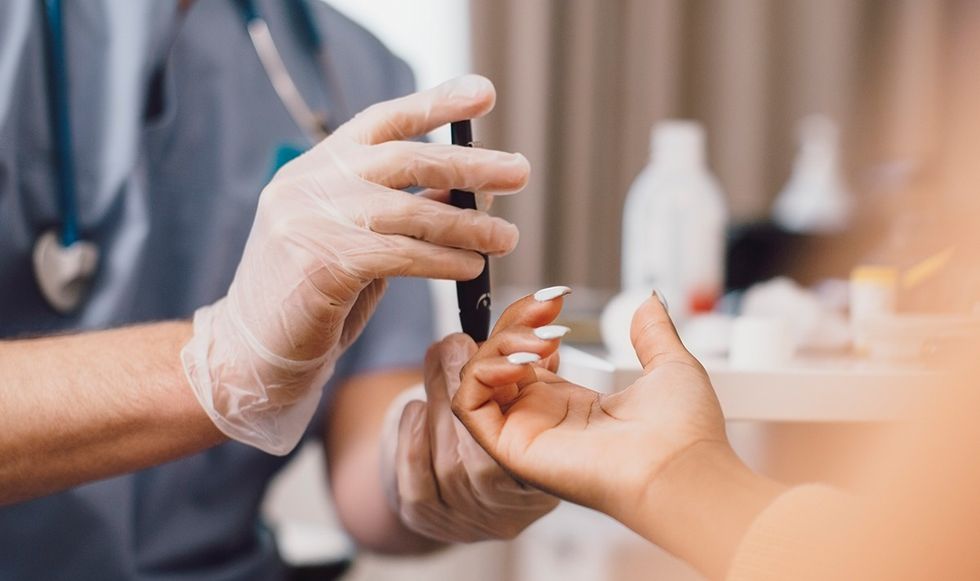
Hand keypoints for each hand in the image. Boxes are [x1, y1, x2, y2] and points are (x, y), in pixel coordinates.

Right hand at [181, 76, 528, 454]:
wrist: (250, 350)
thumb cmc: (312, 296)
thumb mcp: (356, 239)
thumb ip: (399, 210)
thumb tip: (467, 193)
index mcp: (317, 168)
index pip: (383, 120)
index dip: (436, 103)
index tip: (484, 92)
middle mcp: (309, 183)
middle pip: (405, 158)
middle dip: (469, 164)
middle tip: (519, 171)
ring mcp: (308, 220)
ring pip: (409, 210)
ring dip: (467, 225)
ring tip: (507, 237)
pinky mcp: (318, 263)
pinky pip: (399, 255)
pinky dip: (442, 261)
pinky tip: (471, 269)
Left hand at [381, 324, 564, 543]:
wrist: (472, 482)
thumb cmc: (510, 422)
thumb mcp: (531, 387)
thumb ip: (532, 354)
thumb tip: (542, 308)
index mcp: (547, 476)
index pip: (525, 438)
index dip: (509, 388)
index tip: (502, 348)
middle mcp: (508, 506)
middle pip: (477, 446)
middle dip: (463, 382)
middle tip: (456, 342)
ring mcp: (466, 517)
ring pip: (445, 458)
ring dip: (436, 398)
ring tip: (440, 363)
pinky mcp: (426, 516)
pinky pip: (414, 477)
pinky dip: (412, 436)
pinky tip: (418, 410)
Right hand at [451, 291, 729, 522]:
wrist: (682, 469)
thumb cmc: (684, 435)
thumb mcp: (669, 367)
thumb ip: (652, 334)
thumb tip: (648, 302)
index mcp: (572, 404)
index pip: (524, 354)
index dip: (530, 319)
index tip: (557, 296)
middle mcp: (542, 418)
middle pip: (498, 358)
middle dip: (516, 321)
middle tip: (548, 308)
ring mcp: (525, 433)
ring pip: (479, 377)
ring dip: (500, 344)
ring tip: (543, 339)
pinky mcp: (512, 448)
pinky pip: (470, 405)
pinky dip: (483, 372)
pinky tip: (521, 361)